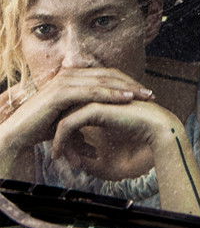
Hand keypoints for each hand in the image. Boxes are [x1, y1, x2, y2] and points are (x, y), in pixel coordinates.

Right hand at [0, 67, 153, 153]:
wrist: (19, 134)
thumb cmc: (43, 131)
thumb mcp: (70, 125)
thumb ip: (84, 130)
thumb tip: (96, 152)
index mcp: (73, 78)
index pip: (107, 76)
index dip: (127, 83)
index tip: (146, 94)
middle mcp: (69, 75)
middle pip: (108, 75)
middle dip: (132, 84)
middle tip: (151, 94)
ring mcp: (64, 82)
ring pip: (103, 81)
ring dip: (126, 88)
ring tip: (145, 96)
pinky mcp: (61, 93)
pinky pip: (91, 91)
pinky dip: (110, 94)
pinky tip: (127, 99)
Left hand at [49, 99, 175, 180]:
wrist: (157, 126)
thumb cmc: (141, 132)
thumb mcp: (112, 136)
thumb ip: (95, 139)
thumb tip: (80, 158)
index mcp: (97, 99)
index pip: (70, 113)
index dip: (66, 133)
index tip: (65, 151)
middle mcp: (93, 96)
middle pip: (63, 116)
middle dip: (59, 138)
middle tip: (59, 156)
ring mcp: (92, 101)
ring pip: (62, 121)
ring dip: (59, 142)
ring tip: (61, 158)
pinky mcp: (92, 109)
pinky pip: (66, 125)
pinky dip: (61, 141)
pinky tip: (60, 154)